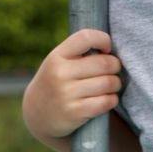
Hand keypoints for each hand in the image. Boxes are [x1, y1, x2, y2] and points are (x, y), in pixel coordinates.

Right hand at [22, 28, 122, 142]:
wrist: (36, 114)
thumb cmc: (55, 81)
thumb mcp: (58, 62)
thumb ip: (79, 52)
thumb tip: (111, 48)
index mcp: (57, 56)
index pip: (86, 37)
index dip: (103, 40)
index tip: (107, 49)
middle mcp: (60, 73)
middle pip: (104, 63)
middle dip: (116, 66)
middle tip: (114, 70)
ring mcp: (66, 94)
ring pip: (108, 83)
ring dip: (116, 84)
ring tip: (112, 85)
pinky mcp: (74, 112)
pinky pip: (106, 101)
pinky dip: (112, 99)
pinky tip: (108, 98)